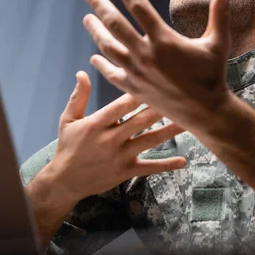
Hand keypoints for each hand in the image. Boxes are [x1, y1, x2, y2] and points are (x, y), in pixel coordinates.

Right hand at [46, 71, 186, 202]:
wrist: (65, 182)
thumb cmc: (68, 146)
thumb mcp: (68, 120)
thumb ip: (78, 97)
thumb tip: (83, 72)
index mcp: (97, 124)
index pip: (121, 106)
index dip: (139, 93)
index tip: (156, 80)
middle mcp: (110, 139)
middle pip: (140, 120)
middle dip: (161, 108)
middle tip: (182, 96)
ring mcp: (120, 156)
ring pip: (150, 140)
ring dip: (170, 130)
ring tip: (189, 121)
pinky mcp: (126, 171)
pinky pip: (149, 167)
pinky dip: (167, 165)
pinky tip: (183, 160)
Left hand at [79, 0, 235, 135]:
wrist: (205, 111)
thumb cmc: (213, 74)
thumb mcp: (218, 42)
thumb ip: (220, 12)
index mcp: (164, 40)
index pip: (138, 6)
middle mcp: (146, 54)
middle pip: (114, 23)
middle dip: (99, 4)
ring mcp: (137, 72)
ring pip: (107, 47)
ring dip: (95, 31)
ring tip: (87, 18)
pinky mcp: (134, 89)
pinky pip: (111, 73)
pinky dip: (101, 64)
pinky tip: (94, 57)